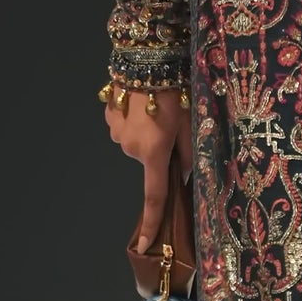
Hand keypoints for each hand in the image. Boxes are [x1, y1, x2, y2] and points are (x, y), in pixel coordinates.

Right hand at [102, 83, 194, 243]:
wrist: (148, 55)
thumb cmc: (176, 89)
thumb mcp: (191, 122)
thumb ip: (190, 154)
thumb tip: (187, 176)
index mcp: (153, 153)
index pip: (154, 197)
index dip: (150, 223)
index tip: (142, 245)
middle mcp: (130, 147)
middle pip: (149, 159)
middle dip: (161, 149)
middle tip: (173, 122)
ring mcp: (116, 131)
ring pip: (136, 141)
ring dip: (147, 131)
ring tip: (158, 105)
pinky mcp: (109, 114)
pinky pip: (125, 125)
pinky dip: (134, 118)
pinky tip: (143, 98)